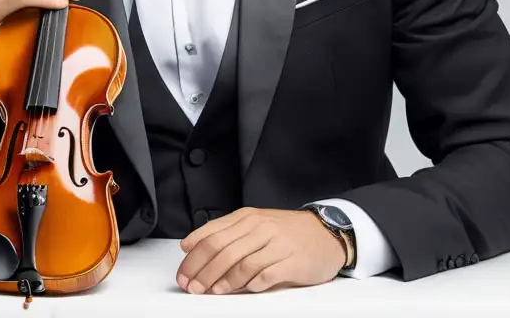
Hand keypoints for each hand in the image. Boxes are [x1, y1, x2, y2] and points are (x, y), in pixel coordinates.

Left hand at [175, 207, 345, 294]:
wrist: (326, 233)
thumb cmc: (286, 232)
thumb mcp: (254, 224)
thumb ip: (224, 232)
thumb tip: (190, 245)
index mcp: (247, 218)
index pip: (211, 236)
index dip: (193, 258)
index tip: (183, 273)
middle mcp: (261, 228)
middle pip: (222, 251)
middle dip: (202, 272)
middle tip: (192, 287)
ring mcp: (277, 244)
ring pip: (242, 263)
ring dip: (223, 281)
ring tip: (212, 291)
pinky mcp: (293, 262)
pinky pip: (266, 275)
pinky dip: (250, 284)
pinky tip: (241, 290)